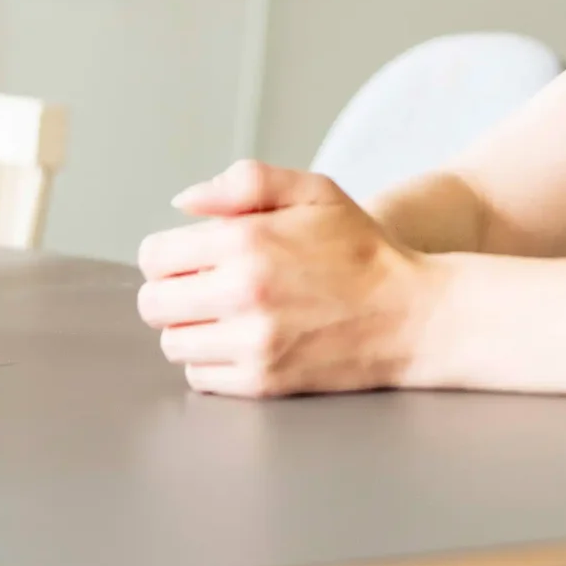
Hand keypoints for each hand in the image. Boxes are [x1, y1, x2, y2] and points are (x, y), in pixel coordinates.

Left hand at [136, 160, 437, 397]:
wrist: (412, 315)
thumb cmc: (361, 249)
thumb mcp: (313, 191)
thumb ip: (245, 182)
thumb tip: (181, 203)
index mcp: (245, 241)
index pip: (154, 257)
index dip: (169, 254)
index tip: (193, 258)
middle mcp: (241, 293)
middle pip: (153, 303)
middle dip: (172, 292)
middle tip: (206, 288)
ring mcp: (251, 342)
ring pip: (172, 343)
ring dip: (191, 329)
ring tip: (228, 316)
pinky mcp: (262, 382)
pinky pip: (199, 377)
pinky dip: (212, 362)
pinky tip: (244, 342)